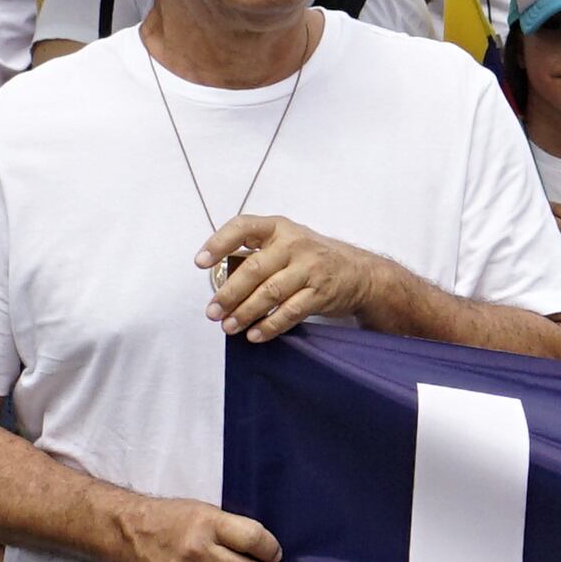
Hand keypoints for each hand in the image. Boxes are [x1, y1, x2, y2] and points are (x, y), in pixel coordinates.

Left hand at [198, 216, 390, 341]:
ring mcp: (311, 268)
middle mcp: (295, 245)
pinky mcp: (321, 292)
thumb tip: (219, 284)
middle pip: (254, 269)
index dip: (219, 242)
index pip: (244, 227)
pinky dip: (269, 326)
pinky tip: (255, 334)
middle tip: (212, 312)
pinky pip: (290, 312)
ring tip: (229, 326)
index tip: (201, 262)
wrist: (360, 272)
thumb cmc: (312, 258)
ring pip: (270, 293)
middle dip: (229, 294)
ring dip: (245, 313)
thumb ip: (257, 255)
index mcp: (280, 229)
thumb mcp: (287, 243)